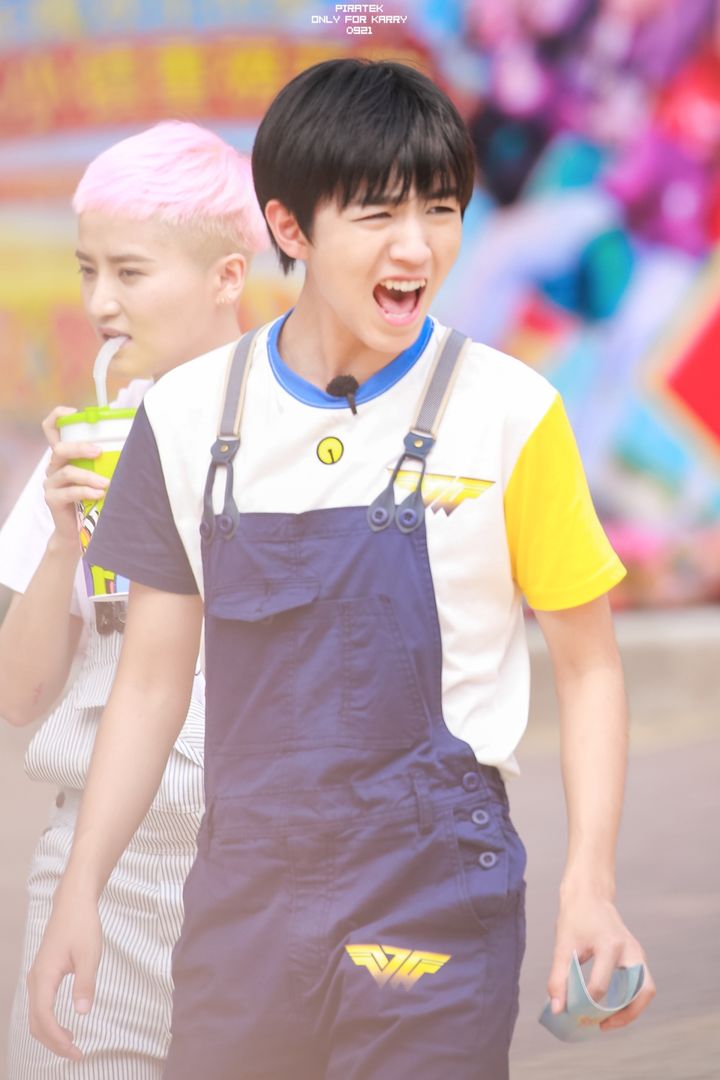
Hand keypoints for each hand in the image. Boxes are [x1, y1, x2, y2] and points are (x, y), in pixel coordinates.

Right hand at [27, 883, 101, 1059]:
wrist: (73, 903)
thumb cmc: (82, 925)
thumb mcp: (89, 954)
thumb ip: (85, 982)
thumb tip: (83, 1012)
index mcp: (44, 975)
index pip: (44, 1016)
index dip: (57, 1038)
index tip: (75, 1050)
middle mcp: (35, 979)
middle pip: (36, 1022)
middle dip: (53, 1042)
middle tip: (76, 1054)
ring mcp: (37, 978)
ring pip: (36, 1016)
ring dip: (50, 1035)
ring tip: (72, 1045)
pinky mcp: (42, 975)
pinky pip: (40, 1007)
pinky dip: (49, 1023)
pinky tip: (65, 1027)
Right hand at [42, 407, 108, 544]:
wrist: (79, 531)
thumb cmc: (94, 498)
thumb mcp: (98, 473)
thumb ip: (105, 459)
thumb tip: (134, 444)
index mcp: (64, 456)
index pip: (51, 428)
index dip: (58, 416)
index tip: (75, 412)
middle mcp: (54, 466)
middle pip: (59, 448)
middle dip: (80, 447)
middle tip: (99, 451)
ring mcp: (51, 483)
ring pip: (67, 472)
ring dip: (89, 476)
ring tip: (106, 483)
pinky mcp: (52, 500)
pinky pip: (69, 492)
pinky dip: (86, 491)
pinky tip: (100, 494)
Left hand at [547, 885, 655, 1030]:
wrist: (589, 895)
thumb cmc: (575, 918)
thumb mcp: (563, 945)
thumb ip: (558, 978)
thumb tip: (557, 1009)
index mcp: (610, 944)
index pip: (601, 985)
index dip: (584, 1002)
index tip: (569, 1011)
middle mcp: (630, 950)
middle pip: (641, 992)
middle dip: (624, 1015)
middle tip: (601, 1025)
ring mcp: (638, 953)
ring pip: (646, 990)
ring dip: (631, 1010)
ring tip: (608, 1021)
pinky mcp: (638, 957)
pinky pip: (641, 984)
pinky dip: (631, 1000)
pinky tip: (611, 1007)